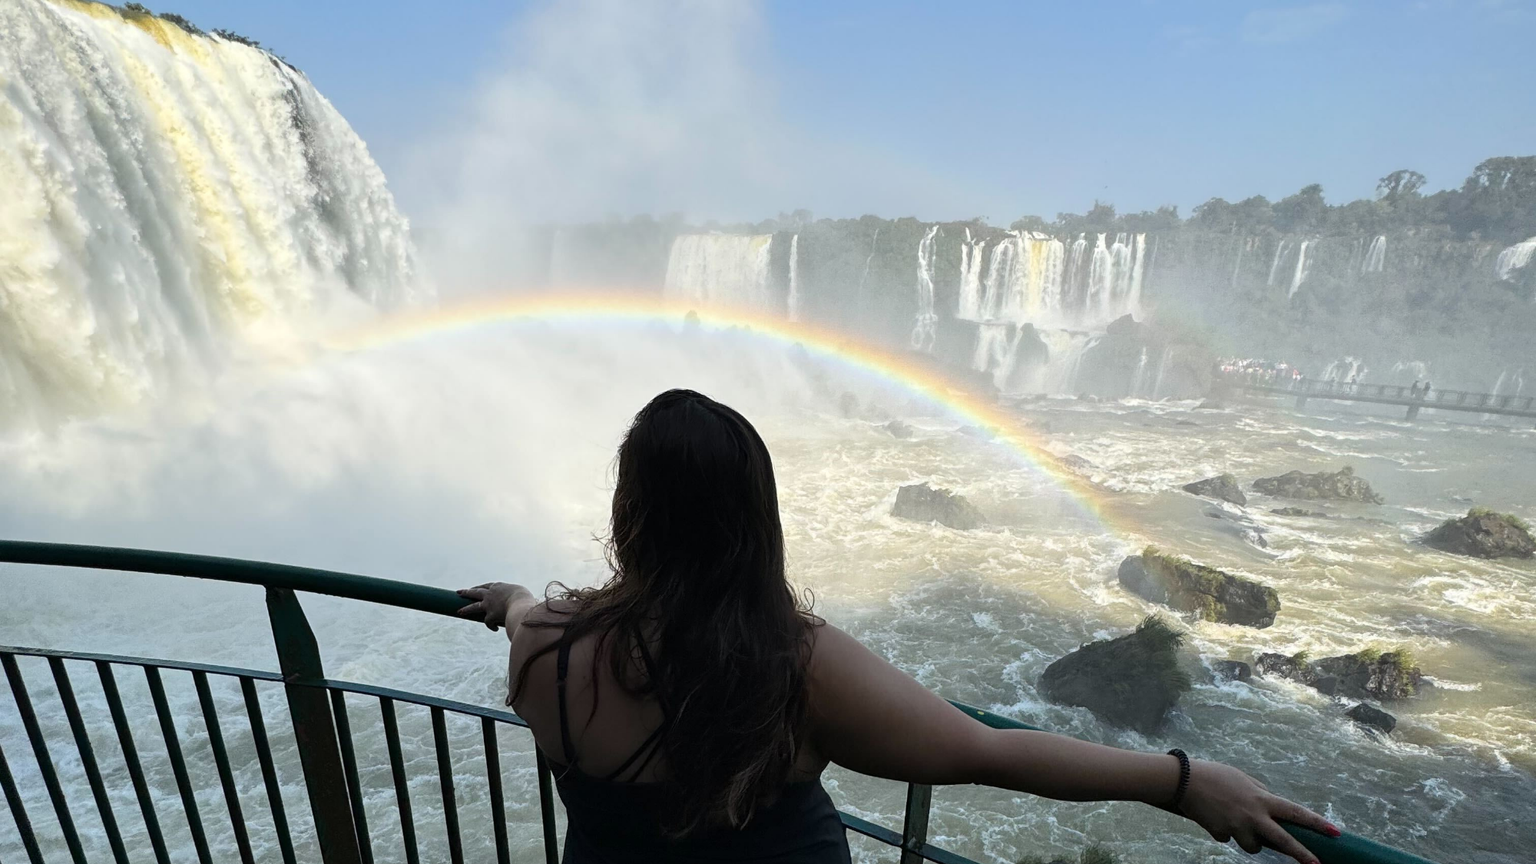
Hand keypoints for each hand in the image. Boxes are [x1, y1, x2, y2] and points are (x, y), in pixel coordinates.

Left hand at [455, 582, 533, 630]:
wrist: (520, 605)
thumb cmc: (524, 598)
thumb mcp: (521, 594)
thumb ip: (516, 597)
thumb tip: (518, 603)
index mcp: (498, 587)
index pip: (486, 586)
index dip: (480, 587)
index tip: (475, 588)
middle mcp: (490, 594)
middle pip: (475, 592)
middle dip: (466, 592)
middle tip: (458, 592)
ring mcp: (488, 605)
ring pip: (473, 606)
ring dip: (466, 609)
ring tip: (459, 611)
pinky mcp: (489, 616)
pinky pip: (488, 622)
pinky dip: (491, 626)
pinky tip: (495, 629)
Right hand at [1177, 759, 1339, 863]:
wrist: (1183, 781)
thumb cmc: (1215, 775)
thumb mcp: (1244, 780)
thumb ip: (1260, 794)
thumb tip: (1271, 809)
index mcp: (1261, 799)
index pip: (1296, 812)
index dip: (1317, 823)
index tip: (1335, 832)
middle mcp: (1253, 815)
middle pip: (1283, 840)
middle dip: (1302, 854)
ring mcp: (1237, 827)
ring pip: (1253, 846)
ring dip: (1248, 838)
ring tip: (1232, 818)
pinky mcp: (1221, 834)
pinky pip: (1228, 838)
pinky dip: (1224, 830)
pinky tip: (1214, 816)